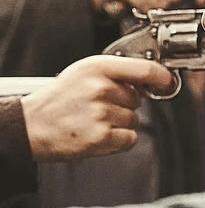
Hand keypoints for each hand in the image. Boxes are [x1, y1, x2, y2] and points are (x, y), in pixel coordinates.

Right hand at [21, 55, 173, 160]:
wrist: (33, 125)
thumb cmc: (61, 98)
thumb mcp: (84, 72)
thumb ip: (116, 72)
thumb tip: (150, 81)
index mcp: (97, 67)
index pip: (144, 69)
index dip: (162, 76)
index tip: (167, 81)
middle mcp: (100, 88)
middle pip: (138, 99)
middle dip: (125, 105)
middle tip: (99, 107)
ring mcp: (101, 113)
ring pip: (134, 119)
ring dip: (120, 123)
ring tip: (95, 120)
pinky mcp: (101, 137)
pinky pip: (130, 138)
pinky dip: (120, 140)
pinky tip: (100, 134)